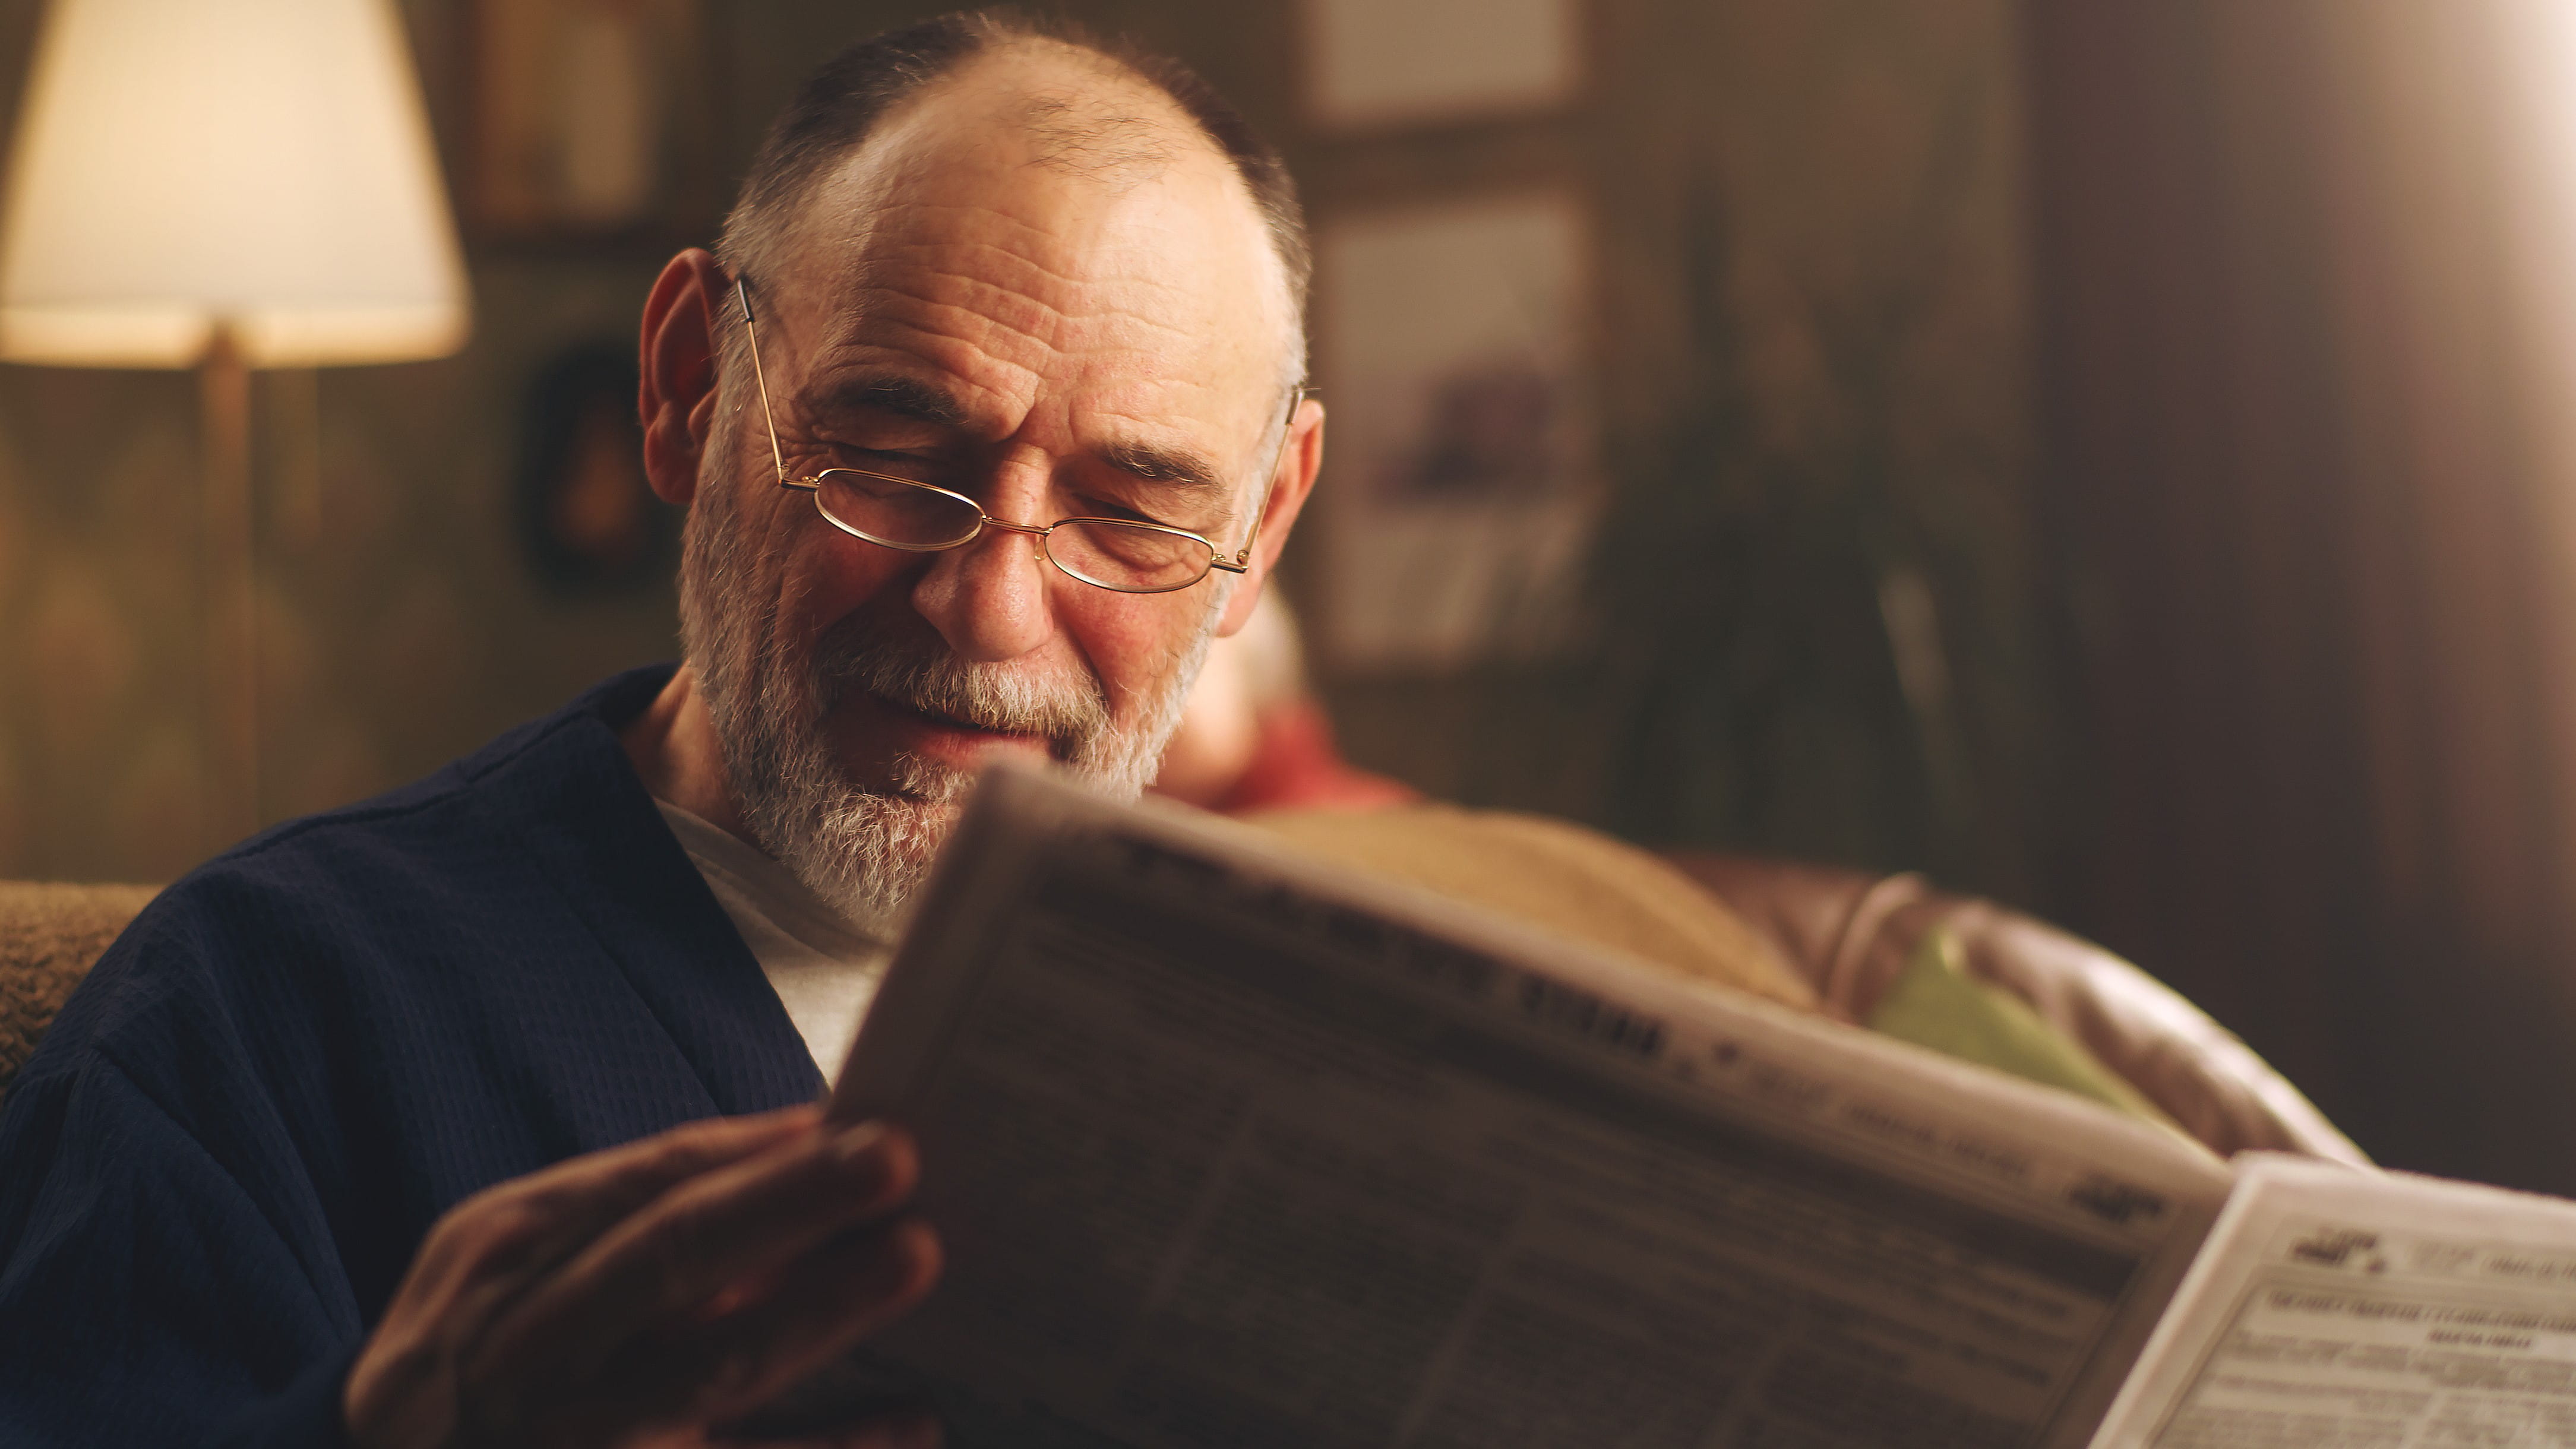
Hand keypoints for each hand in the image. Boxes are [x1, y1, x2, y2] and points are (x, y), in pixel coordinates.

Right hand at [343, 1105, 941, 1448]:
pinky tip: (909, 1419)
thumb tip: (799, 1131)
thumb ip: (643, 1188)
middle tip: (892, 1160)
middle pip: (667, 1261)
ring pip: (704, 1372)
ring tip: (912, 1260)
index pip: (644, 1190)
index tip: (860, 1126)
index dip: (754, 1160)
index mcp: (512, 1256)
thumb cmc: (489, 1337)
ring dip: (812, 1316)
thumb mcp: (517, 1247)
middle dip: (781, 1206)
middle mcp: (536, 1344)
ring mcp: (574, 1435)